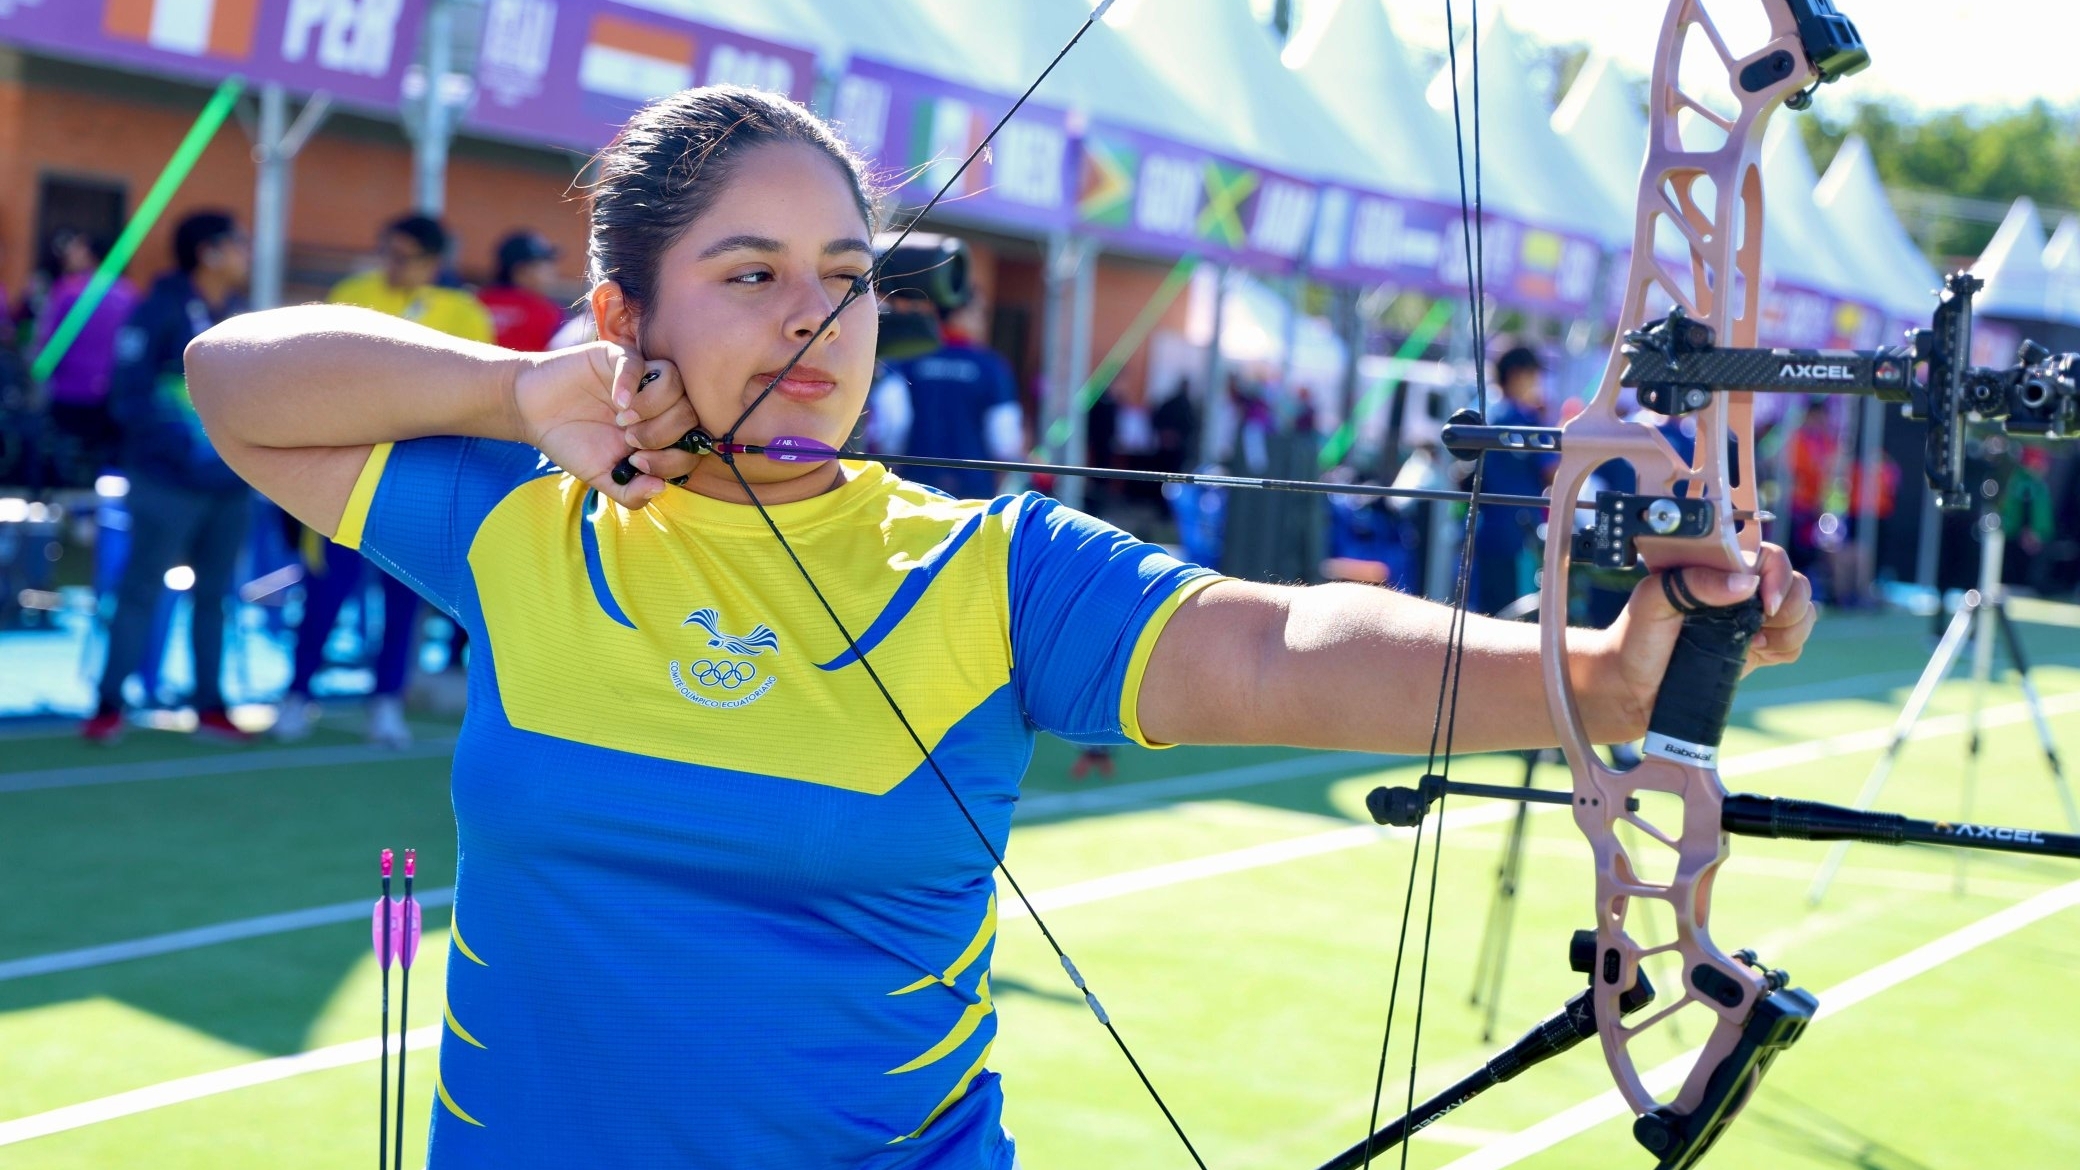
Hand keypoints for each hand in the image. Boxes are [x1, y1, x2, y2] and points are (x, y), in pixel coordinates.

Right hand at [509, 341, 701, 506]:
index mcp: (661, 432)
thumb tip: (661, 489)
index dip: (674, 459)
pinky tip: (616, 401)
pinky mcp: (618, 357)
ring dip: (653, 408)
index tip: (637, 463)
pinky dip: (632, 383)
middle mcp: (658, 404)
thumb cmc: (572, 442)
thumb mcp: (602, 477)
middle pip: (689, 413)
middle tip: (630, 441)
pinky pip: (640, 363)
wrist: (533, 413)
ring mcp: (641, 378)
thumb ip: (631, 492)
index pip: (693, 444)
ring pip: (675, 384)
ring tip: (622, 420)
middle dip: (662, 434)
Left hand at [1589, 543, 1815, 741]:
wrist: (1630, 687)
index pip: (1769, 557)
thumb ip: (1694, 583)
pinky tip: (1755, 654)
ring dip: (1791, 630)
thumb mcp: (1652, 600)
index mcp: (1717, 569)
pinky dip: (1787, 648)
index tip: (1764, 603)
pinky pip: (1794, 645)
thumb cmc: (1635, 638)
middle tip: (1758, 627)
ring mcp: (1751, 621)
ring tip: (1754, 643)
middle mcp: (1739, 592)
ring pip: (1802, 615)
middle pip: (1796, 584)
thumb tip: (1746, 583)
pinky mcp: (1756, 651)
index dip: (1777, 577)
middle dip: (1788, 606)